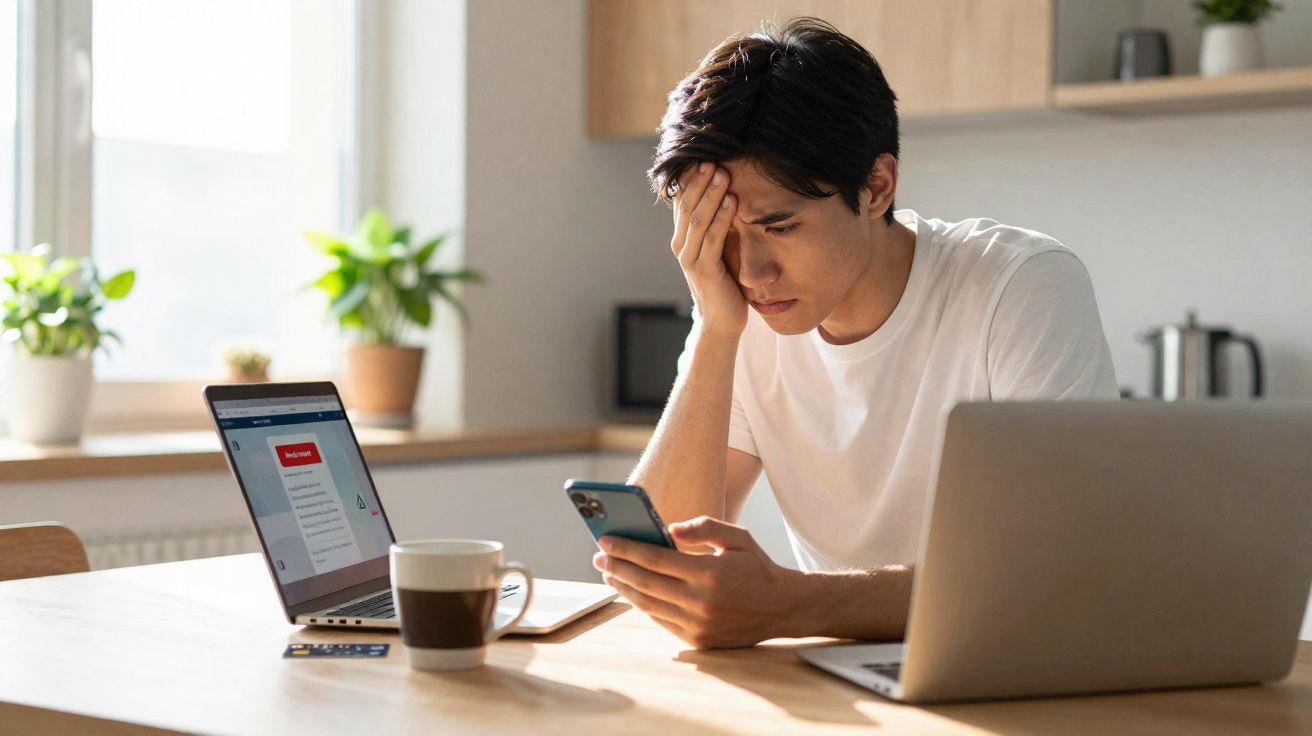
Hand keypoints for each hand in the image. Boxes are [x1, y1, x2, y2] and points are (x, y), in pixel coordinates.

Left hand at [592, 516, 804, 648]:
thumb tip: (669, 529)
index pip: (654, 558)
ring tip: (609, 574)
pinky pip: (661, 621)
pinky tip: (632, 592)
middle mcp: (700, 601)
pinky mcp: (698, 640)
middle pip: (644, 582)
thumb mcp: (737, 537)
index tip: (605, 540)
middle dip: (616, 568)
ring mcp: (698, 624)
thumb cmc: (757, 567)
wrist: (782, 608)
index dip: (625, 549)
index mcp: (708, 572)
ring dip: (624, 588)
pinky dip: (642, 605)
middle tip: (598, 557)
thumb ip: (703, 527)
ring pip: (648, 605)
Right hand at [671, 163, 746, 337]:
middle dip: (700, 180)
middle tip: (714, 158)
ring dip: (711, 194)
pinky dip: (722, 218)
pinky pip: (712, 238)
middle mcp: (680, 245)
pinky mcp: (703, 270)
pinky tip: (733, 201)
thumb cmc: (724, 282)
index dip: (692, 177)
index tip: (705, 155)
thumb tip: (727, 192)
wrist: (721, 320)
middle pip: (687, 204)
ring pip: (698, 218)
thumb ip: (716, 225)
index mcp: (682, 237)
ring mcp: (689, 258)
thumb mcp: (717, 249)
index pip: (682, 199)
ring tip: (723, 173)